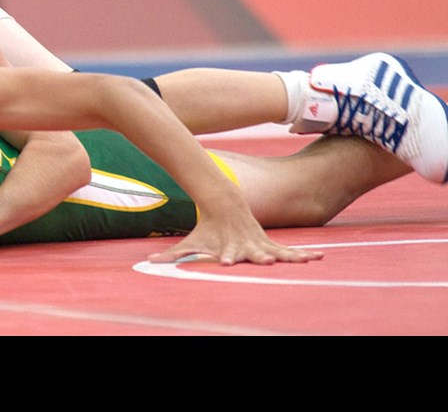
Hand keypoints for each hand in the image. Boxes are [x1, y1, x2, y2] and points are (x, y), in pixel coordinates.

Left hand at [147, 213, 323, 265]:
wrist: (225, 204)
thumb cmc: (207, 228)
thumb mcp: (189, 242)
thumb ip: (171, 254)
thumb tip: (148, 262)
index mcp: (227, 247)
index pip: (226, 253)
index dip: (225, 256)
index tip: (225, 261)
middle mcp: (246, 246)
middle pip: (254, 253)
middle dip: (259, 257)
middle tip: (266, 263)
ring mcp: (260, 245)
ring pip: (278, 252)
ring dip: (290, 257)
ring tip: (307, 261)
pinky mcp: (270, 246)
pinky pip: (290, 252)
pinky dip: (303, 254)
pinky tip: (319, 257)